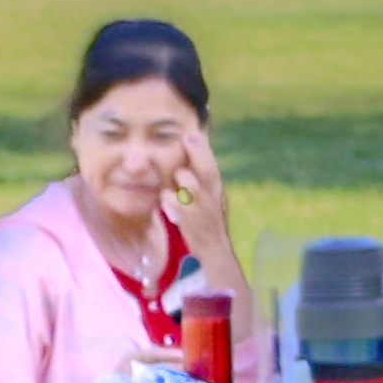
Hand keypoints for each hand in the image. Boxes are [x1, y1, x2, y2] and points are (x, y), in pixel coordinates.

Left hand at [169, 125, 235, 265]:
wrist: (213, 250)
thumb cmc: (206, 219)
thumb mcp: (209, 196)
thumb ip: (200, 176)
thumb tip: (192, 151)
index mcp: (216, 188)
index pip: (212, 163)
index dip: (202, 147)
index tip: (191, 132)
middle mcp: (212, 195)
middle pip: (206, 168)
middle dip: (197, 151)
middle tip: (186, 137)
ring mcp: (201, 208)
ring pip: (188, 182)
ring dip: (179, 177)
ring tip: (175, 180)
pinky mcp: (189, 221)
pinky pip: (172, 201)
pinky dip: (168, 198)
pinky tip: (165, 201)